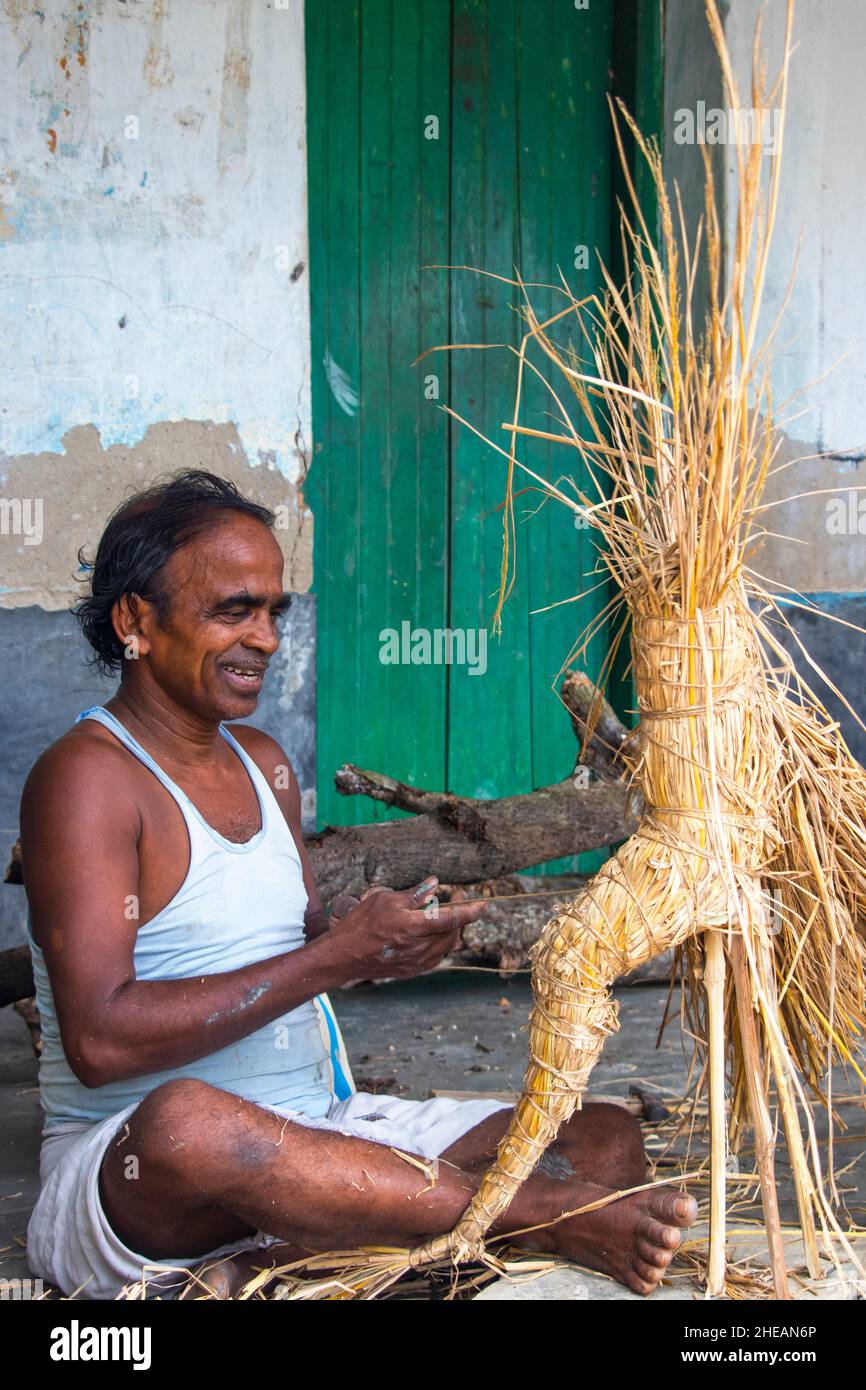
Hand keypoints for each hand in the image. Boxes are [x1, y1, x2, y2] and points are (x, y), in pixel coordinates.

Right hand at [324, 877, 486, 982]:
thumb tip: (435, 884)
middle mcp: (420, 948)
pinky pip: (435, 958)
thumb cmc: (362, 924)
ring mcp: (416, 962)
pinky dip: (438, 946)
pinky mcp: (411, 971)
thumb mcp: (385, 900)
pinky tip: (427, 937)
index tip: (482, 905)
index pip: (452, 919)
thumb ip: (414, 895)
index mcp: (415, 927)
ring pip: (445, 947)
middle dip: (457, 919)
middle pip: (452, 933)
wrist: (343, 956)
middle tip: (452, 904)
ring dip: (448, 933)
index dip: (470, 912)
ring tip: (437, 920)